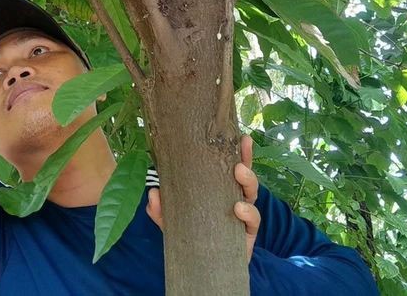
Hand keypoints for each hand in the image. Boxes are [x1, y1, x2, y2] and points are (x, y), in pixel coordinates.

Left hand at [145, 135, 260, 260]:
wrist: (205, 269)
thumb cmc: (193, 237)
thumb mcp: (173, 222)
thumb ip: (161, 210)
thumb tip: (153, 193)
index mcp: (220, 190)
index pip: (229, 167)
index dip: (237, 152)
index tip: (241, 137)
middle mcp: (235, 199)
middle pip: (245, 176)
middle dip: (246, 162)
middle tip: (237, 155)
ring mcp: (243, 216)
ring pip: (252, 194)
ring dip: (248, 181)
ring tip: (239, 174)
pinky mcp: (248, 234)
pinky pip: (253, 221)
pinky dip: (248, 213)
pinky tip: (238, 208)